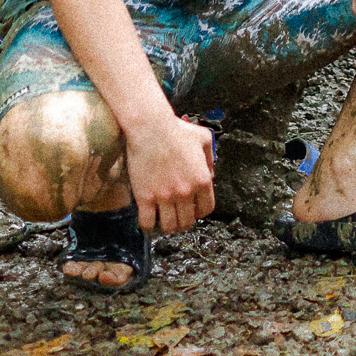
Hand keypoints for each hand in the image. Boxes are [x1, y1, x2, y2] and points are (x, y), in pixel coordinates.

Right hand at [123, 111, 216, 233]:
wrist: (151, 128)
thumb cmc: (176, 130)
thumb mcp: (203, 138)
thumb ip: (210, 159)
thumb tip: (210, 176)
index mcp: (201, 179)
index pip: (206, 210)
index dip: (199, 211)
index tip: (192, 209)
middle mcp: (186, 192)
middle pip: (187, 222)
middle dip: (183, 220)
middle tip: (177, 213)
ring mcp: (165, 197)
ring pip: (169, 227)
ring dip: (167, 225)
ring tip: (163, 217)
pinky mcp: (145, 198)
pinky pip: (148, 224)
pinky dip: (149, 225)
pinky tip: (149, 217)